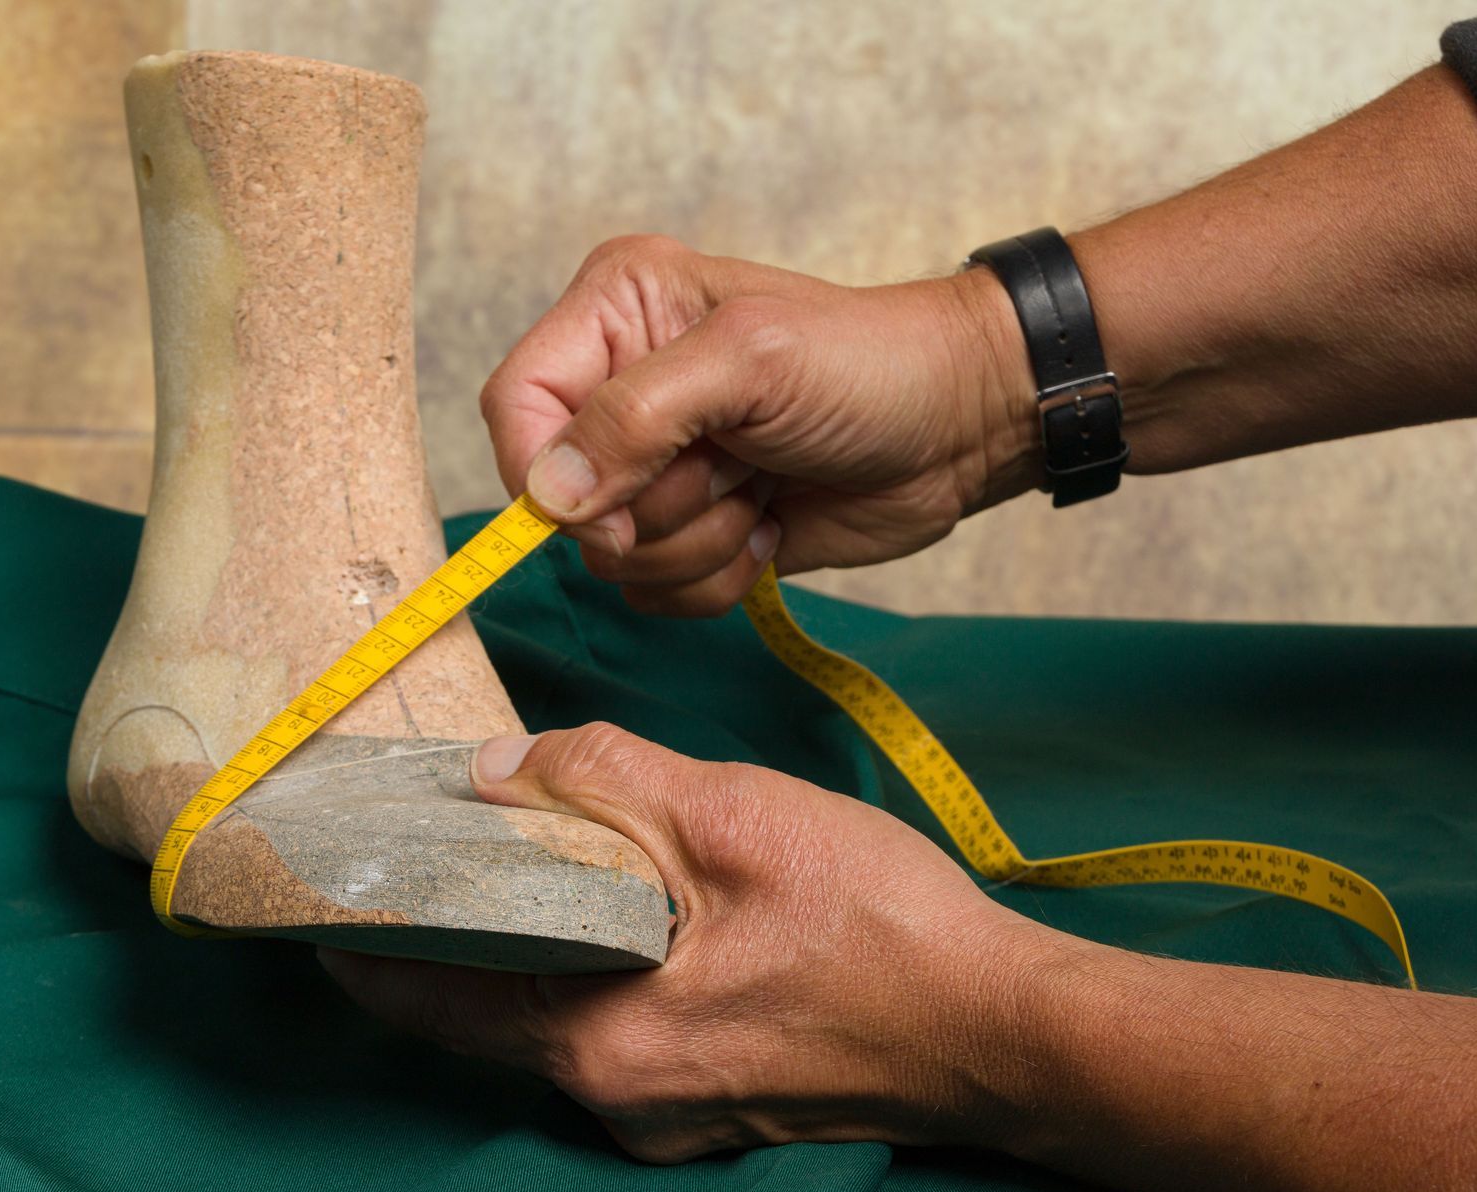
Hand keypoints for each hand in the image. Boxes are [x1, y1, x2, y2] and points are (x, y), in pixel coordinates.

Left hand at [317, 723, 1059, 1162]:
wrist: (1007, 1033)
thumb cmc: (881, 929)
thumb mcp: (735, 820)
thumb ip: (603, 781)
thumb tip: (495, 769)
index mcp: (602, 1043)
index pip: (432, 1002)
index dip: (364, 947)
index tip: (313, 895)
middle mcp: (619, 1099)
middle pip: (487, 1012)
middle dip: (442, 935)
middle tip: (408, 853)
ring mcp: (669, 1113)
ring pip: (556, 1019)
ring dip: (523, 947)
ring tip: (499, 860)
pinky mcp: (716, 1102)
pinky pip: (618, 1030)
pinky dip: (591, 967)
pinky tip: (612, 905)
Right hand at [479, 235, 1036, 614]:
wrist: (959, 426)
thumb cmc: (870, 366)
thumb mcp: (750, 365)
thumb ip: (635, 418)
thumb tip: (548, 494)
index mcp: (615, 313)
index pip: (516, 405)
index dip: (545, 474)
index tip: (614, 510)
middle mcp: (620, 388)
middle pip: (562, 498)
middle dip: (655, 509)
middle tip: (736, 470)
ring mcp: (656, 466)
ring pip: (611, 558)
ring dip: (697, 546)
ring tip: (762, 491)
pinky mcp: (691, 530)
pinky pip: (654, 594)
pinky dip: (715, 580)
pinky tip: (770, 528)